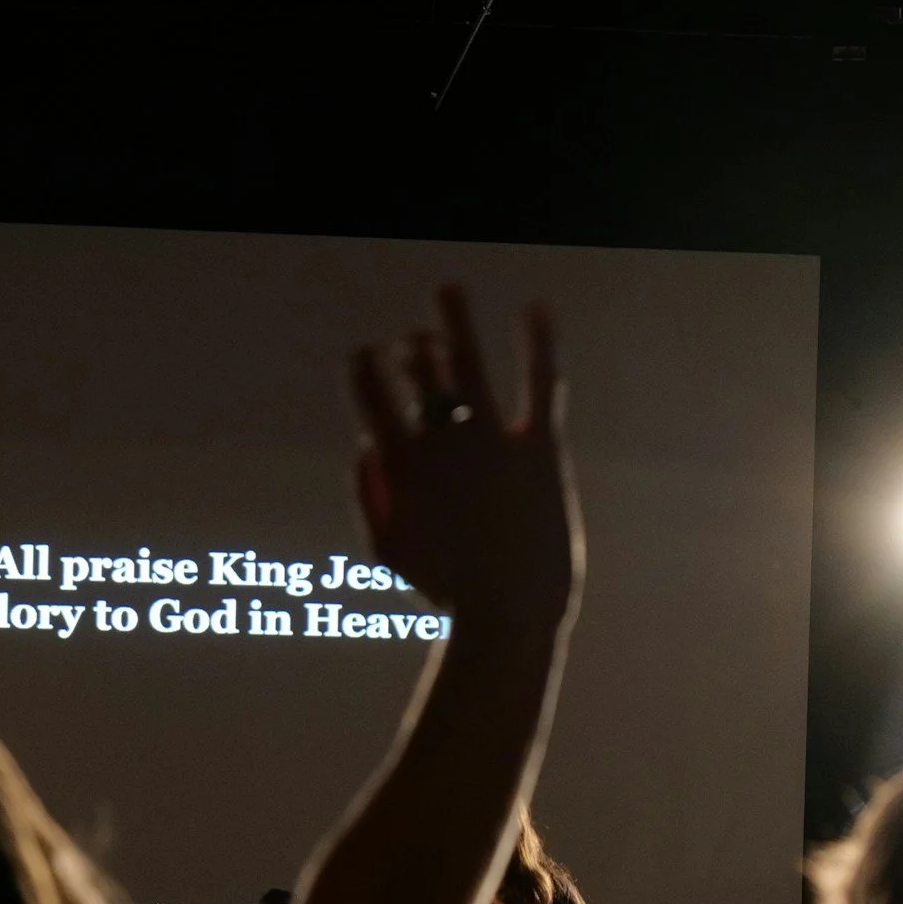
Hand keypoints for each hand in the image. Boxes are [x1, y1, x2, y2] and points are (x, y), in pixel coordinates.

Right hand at [350, 285, 581, 629]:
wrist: (509, 614)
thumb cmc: (447, 592)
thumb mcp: (389, 551)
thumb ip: (368, 497)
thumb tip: (365, 446)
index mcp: (398, 463)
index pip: (368, 391)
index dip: (364, 366)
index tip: (366, 357)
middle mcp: (440, 441)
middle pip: (418, 372)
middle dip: (411, 351)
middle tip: (416, 349)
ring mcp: (489, 441)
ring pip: (465, 362)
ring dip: (453, 320)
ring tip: (448, 289)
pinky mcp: (538, 450)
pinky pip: (538, 382)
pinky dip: (537, 341)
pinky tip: (537, 308)